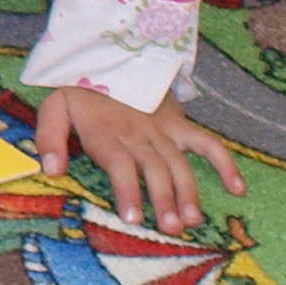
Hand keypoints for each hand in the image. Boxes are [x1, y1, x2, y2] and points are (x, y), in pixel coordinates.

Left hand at [36, 86, 244, 234]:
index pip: (120, 164)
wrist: (107, 56)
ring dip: (188, 192)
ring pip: (180, 163)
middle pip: (154, 168)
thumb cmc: (79, 91)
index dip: (128, 190)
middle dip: (163, 199)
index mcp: (107, 134)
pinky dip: (225, 164)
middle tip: (170, 228)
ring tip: (192, 220)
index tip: (133, 218)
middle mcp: (138, 135)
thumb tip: (50, 171)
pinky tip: (237, 189)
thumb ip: (48, 138)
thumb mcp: (54, 108)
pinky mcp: (180, 125)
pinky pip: (208, 143)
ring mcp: (163, 130)